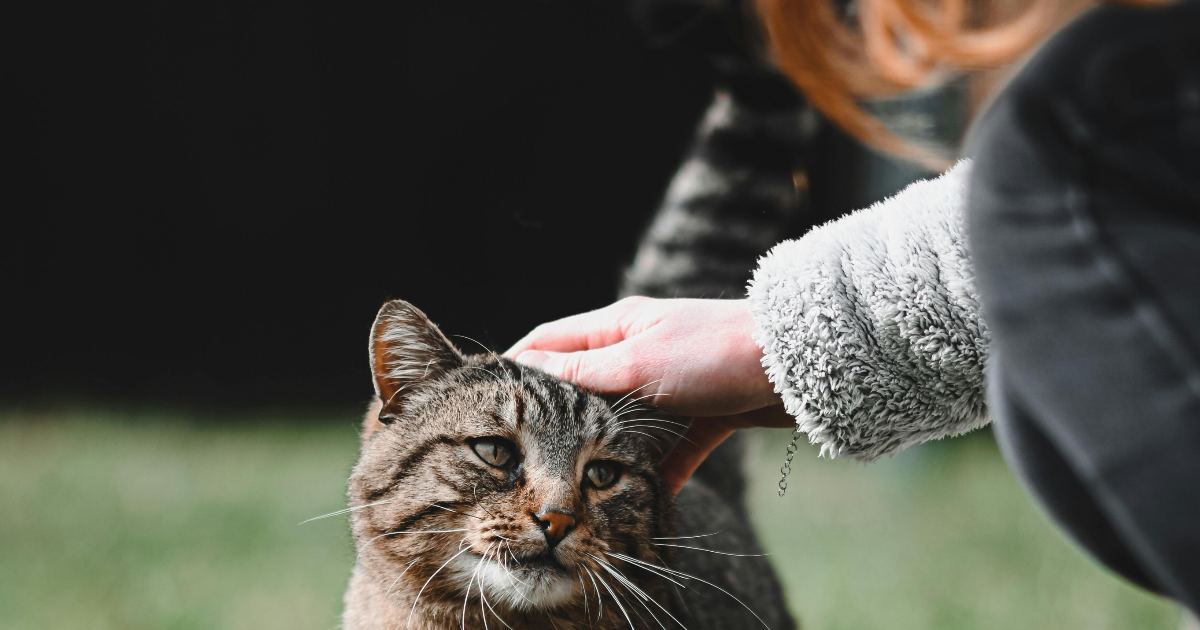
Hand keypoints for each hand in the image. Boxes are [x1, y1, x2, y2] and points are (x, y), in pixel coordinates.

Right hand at [506, 297, 793, 493]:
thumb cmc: (715, 352)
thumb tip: (524, 370)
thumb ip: (582, 374)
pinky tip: (643, 503)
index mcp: (616, 328)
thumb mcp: (638, 363)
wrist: (798, 365)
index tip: (488, 400)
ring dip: (606, 454)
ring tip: (580, 487)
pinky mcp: (700, 415)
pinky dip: (653, 474)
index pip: (549, 343)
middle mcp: (638, 353)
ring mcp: (669, 384)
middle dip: (558, 422)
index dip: (516, 368)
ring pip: (622, 425)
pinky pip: (667, 449)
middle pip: (582, 389)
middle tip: (529, 456)